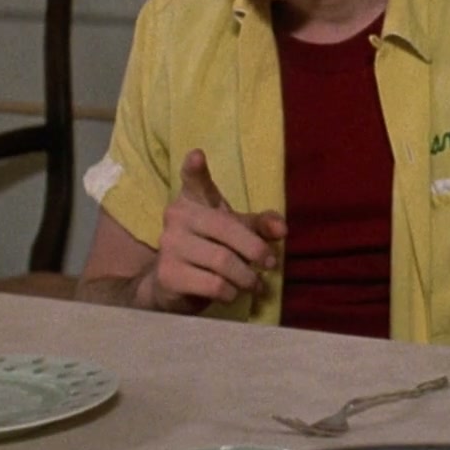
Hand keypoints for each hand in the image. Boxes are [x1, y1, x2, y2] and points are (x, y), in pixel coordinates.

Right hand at [141, 149, 287, 313]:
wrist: (170, 286)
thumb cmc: (208, 249)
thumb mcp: (235, 232)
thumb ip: (260, 225)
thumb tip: (281, 229)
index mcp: (194, 200)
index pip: (194, 180)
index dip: (194, 168)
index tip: (197, 156)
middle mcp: (177, 217)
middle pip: (227, 228)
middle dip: (256, 249)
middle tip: (270, 264)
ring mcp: (169, 245)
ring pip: (223, 261)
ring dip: (247, 277)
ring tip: (253, 283)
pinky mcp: (168, 274)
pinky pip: (213, 284)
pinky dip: (231, 292)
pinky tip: (232, 293)